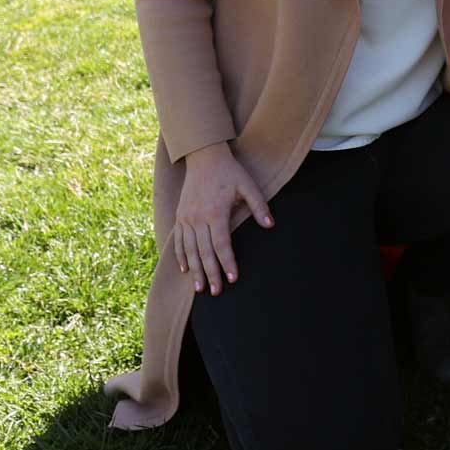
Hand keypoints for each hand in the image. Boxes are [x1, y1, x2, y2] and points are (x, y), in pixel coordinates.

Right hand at [172, 140, 272, 295]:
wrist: (203, 157)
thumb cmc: (229, 172)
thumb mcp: (248, 185)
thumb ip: (259, 205)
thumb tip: (270, 224)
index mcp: (216, 212)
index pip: (222, 244)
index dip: (227, 262)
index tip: (232, 278)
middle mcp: (198, 218)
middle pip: (204, 252)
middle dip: (211, 273)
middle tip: (216, 292)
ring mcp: (186, 218)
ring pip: (189, 250)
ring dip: (195, 270)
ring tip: (199, 288)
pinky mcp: (180, 216)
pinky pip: (178, 241)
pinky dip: (181, 256)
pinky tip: (184, 269)